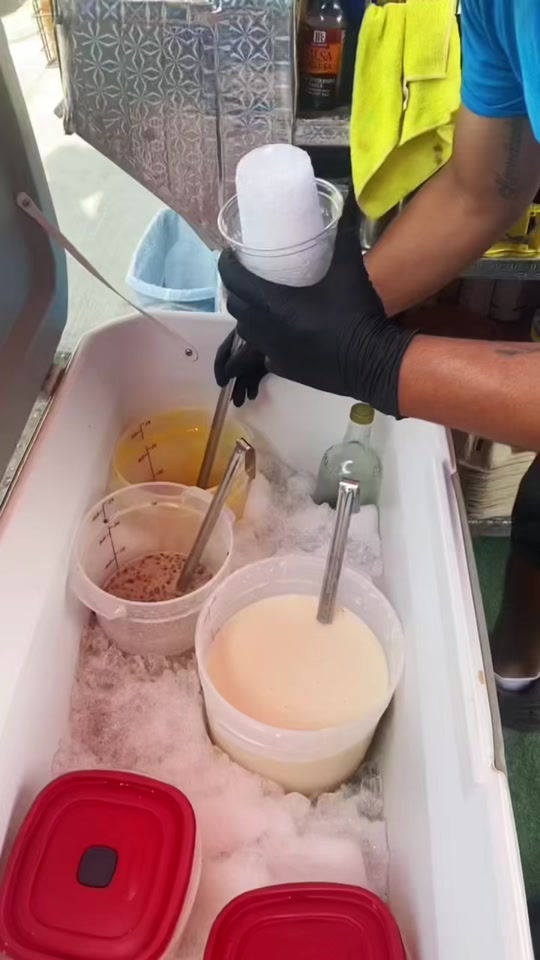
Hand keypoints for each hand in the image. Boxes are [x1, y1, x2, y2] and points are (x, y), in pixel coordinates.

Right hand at [214, 330, 266, 406]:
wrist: (287, 344)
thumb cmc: (260, 344)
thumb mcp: (242, 354)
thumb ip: (233, 364)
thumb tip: (228, 374)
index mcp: (239, 333)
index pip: (225, 351)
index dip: (220, 368)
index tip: (221, 385)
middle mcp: (247, 342)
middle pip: (236, 363)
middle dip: (233, 382)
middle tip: (230, 398)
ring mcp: (260, 351)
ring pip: (247, 370)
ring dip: (242, 386)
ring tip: (240, 402)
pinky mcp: (270, 360)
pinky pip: (258, 373)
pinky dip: (253, 384)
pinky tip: (252, 395)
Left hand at [217, 200, 416, 416]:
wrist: (372, 362)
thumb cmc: (356, 313)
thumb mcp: (349, 269)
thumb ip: (345, 233)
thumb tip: (349, 198)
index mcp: (272, 302)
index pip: (234, 280)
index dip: (227, 264)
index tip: (231, 253)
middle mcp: (264, 328)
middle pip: (235, 305)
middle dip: (236, 288)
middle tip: (248, 274)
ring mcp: (271, 351)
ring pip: (246, 330)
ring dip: (248, 314)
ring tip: (261, 301)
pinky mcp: (281, 368)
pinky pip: (263, 350)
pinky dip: (266, 338)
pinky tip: (281, 331)